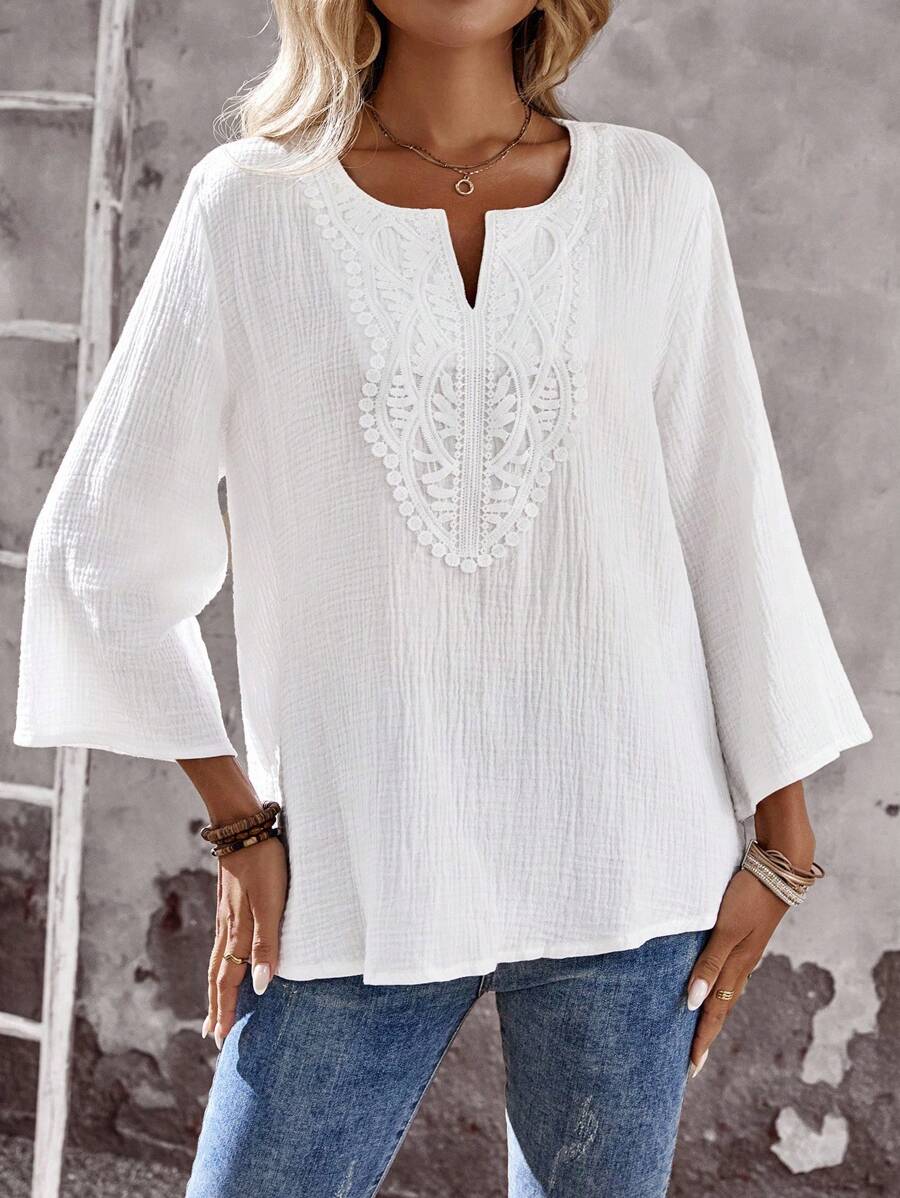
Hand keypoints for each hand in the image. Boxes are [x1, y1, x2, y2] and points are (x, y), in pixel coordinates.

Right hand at [202, 835, 287, 1050]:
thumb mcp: (272, 902)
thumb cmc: (264, 863)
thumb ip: (267, 942)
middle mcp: (227, 928)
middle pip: (217, 975)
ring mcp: (226, 914)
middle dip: (215, 1006)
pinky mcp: (229, 902)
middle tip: (212, 1035)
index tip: (219, 1039)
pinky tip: (226, 960)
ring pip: (217, 959)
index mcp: (236, 932)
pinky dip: (221, 963)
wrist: (243, 825)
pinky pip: (222, 943)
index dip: (225, 1009)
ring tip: (215, 1008)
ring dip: (216, 987)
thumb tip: (260, 986)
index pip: (228, 980)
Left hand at [685, 867, 787, 1075]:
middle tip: (692, 1062)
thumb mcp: (726, 929)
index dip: (701, 1039)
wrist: (780, 870)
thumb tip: (693, 1002)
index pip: (714, 1012)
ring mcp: (747, 952)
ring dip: (713, 1014)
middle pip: (722, 1008)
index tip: (690, 1067)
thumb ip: (710, 963)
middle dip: (706, 1035)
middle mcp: (743, 965)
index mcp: (738, 967)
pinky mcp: (747, 938)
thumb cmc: (748, 897)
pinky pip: (731, 975)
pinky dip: (721, 990)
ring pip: (728, 992)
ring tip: (701, 1032)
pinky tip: (717, 989)